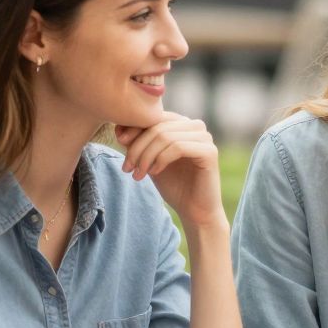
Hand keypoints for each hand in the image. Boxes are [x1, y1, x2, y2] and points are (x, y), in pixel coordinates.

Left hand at [116, 113, 223, 229]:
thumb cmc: (173, 185)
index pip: (154, 117)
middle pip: (158, 126)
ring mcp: (205, 138)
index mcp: (183, 123)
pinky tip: (154, 173)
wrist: (194, 210)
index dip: (133, 128)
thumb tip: (118, 128)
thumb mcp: (149, 160)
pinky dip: (161, 160)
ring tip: (138, 174)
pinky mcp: (209, 152)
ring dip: (146, 156)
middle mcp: (196, 126)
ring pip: (166, 136)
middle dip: (137, 147)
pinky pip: (178, 147)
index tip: (119, 143)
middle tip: (127, 167)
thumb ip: (138, 142)